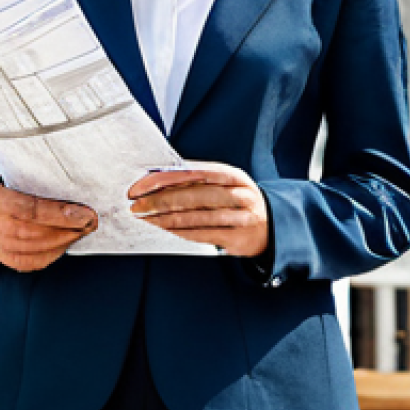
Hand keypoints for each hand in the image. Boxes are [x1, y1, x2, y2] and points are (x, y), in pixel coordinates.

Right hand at [0, 186, 98, 272]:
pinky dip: (55, 252)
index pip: (34, 211)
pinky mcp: (8, 259)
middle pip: (40, 232)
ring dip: (66, 240)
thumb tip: (72, 191)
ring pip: (40, 248)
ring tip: (82, 230)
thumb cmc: (7, 193)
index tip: (85, 214)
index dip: (62, 214)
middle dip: (70, 228)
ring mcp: (2, 246)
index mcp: (0, 202)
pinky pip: (36, 262)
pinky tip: (66, 242)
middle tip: (90, 222)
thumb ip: (39, 186)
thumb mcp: (17, 182)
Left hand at [128, 162, 269, 256]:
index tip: (138, 187)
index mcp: (230, 174)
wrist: (273, 226)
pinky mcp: (238, 237)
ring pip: (196, 216)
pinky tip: (166, 231)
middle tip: (136, 207)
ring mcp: (241, 216)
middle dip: (159, 201)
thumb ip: (194, 180)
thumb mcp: (223, 184)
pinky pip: (204, 234)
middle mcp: (238, 193)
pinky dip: (181, 233)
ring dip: (166, 219)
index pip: (190, 172)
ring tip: (146, 220)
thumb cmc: (236, 201)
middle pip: (193, 194)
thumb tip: (154, 180)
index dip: (162, 179)